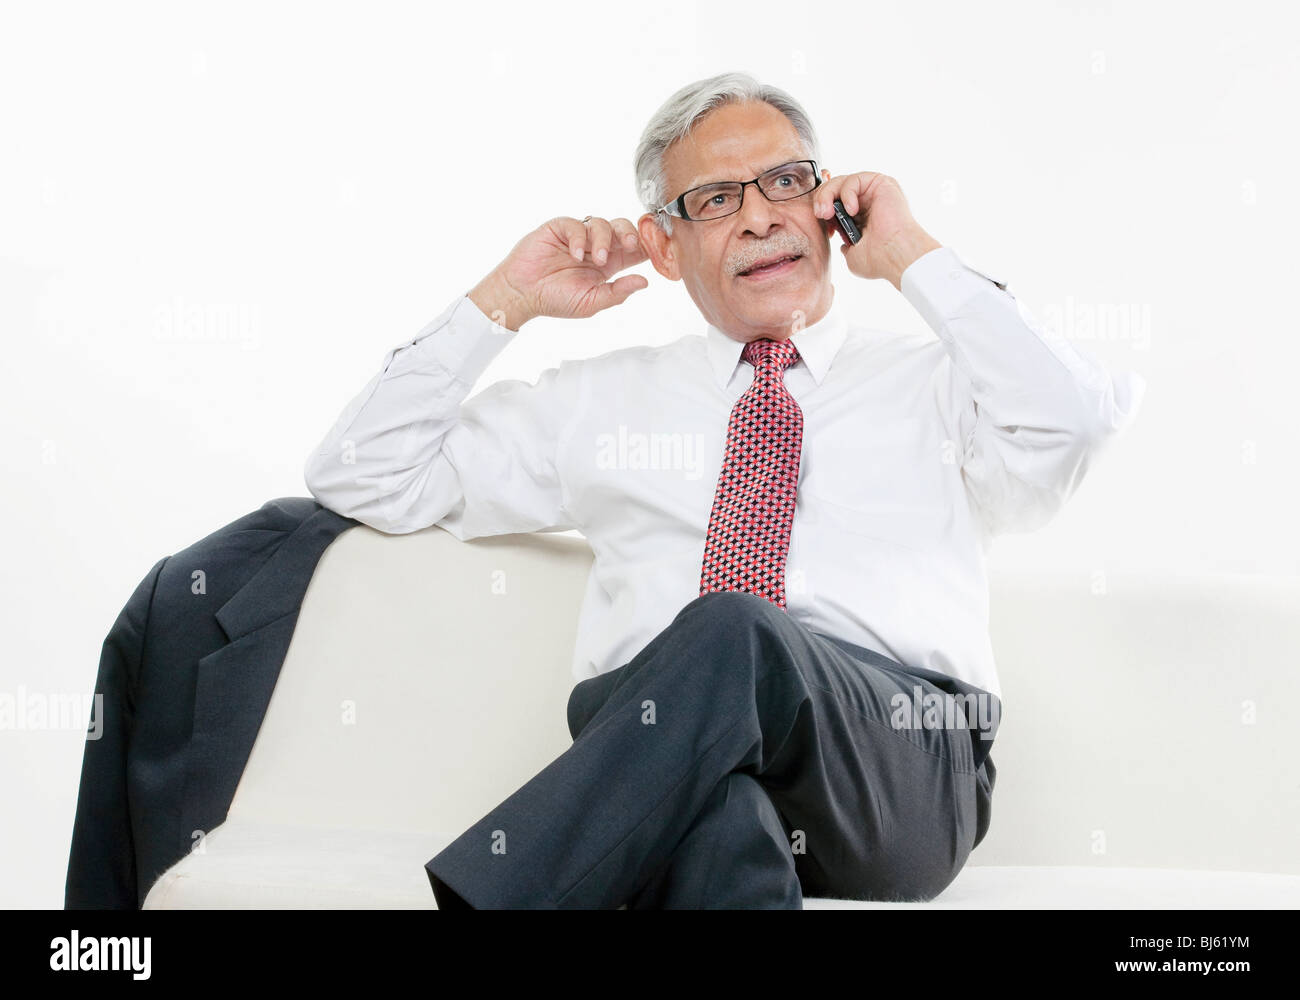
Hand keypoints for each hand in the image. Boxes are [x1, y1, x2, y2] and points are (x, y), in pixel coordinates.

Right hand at [471, 216, 649, 328]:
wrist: (523, 294)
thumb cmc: (555, 300)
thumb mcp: (591, 303)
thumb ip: (618, 292)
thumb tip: (645, 282)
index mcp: (609, 265)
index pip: (634, 249)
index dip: (646, 246)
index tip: (655, 250)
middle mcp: (596, 247)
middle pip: (623, 229)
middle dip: (631, 234)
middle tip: (630, 246)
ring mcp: (579, 236)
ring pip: (602, 223)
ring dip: (604, 240)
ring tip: (596, 259)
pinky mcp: (560, 228)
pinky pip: (577, 224)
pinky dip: (580, 238)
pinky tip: (575, 254)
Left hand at [811, 172, 941, 289]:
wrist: (895, 256)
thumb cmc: (879, 259)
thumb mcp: (853, 254)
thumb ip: (846, 246)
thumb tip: (843, 243)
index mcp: (861, 217)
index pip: (834, 202)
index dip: (823, 209)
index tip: (825, 227)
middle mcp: (868, 202)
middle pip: (834, 188)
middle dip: (821, 199)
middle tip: (820, 215)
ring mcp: (874, 191)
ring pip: (841, 181)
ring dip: (828, 195)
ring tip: (828, 213)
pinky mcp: (881, 182)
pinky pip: (854, 180)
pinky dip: (847, 193)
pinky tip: (852, 211)